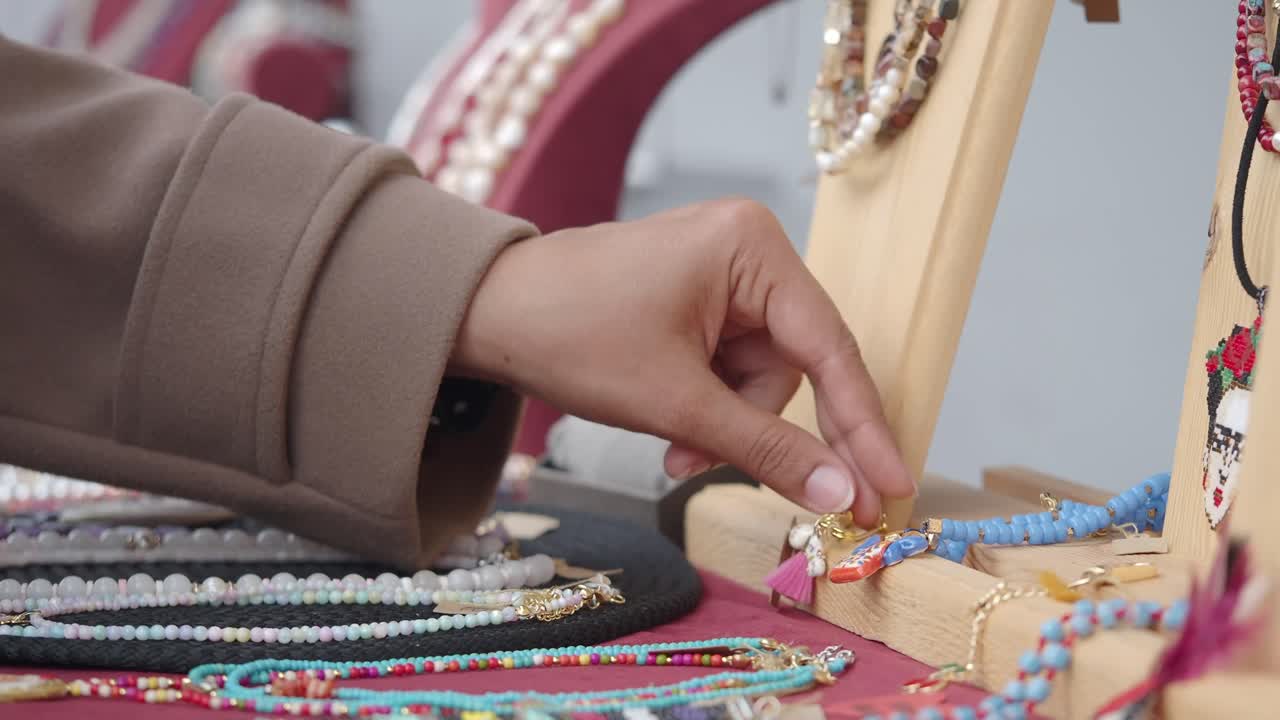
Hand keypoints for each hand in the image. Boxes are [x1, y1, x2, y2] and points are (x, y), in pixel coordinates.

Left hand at [452, 198, 912, 524]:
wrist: (485, 313)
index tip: (893, 488)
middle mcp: (747, 251)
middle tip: (771, 490)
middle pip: (793, 369)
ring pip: (758, 380)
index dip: (864, 427)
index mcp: (753, 248)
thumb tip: (841, 496)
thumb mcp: (677, 402)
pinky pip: (727, 371)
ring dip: (722, 426)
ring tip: (672, 448)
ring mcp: (721, 275)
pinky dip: (705, 409)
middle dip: (758, 429)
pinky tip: (669, 428)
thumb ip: (765, 450)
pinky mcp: (697, 301)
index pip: (830, 349)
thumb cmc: (572, 334)